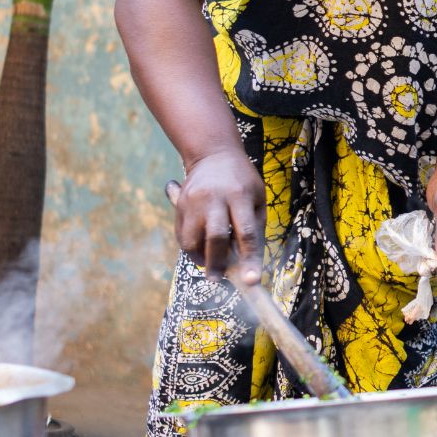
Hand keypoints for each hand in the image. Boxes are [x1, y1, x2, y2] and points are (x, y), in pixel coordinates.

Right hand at [167, 149, 265, 283]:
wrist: (213, 155)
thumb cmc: (242, 180)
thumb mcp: (257, 197)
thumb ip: (254, 227)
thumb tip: (248, 261)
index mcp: (240, 195)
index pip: (246, 232)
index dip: (249, 259)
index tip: (251, 281)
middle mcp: (214, 198)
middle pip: (215, 237)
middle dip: (218, 263)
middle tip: (219, 279)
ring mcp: (193, 202)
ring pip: (192, 240)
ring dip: (200, 258)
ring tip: (209, 265)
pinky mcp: (179, 206)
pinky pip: (182, 236)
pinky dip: (191, 249)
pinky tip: (200, 251)